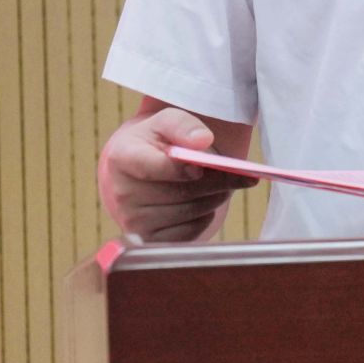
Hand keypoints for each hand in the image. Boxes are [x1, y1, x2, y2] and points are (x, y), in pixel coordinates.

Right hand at [97, 107, 256, 241]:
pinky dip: (206, 216)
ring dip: (215, 197)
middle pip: (181, 192)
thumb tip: (202, 140)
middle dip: (216, 181)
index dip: (180, 169)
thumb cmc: (158, 142)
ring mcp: (134, 221)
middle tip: (241, 174)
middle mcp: (123, 193)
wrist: (142, 168)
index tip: (200, 166)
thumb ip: (183, 125)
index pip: (153, 167)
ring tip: (223, 184)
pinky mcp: (150, 240)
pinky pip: (190, 231)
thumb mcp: (167, 122)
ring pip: (190, 212)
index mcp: (122, 157)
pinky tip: (204, 201)